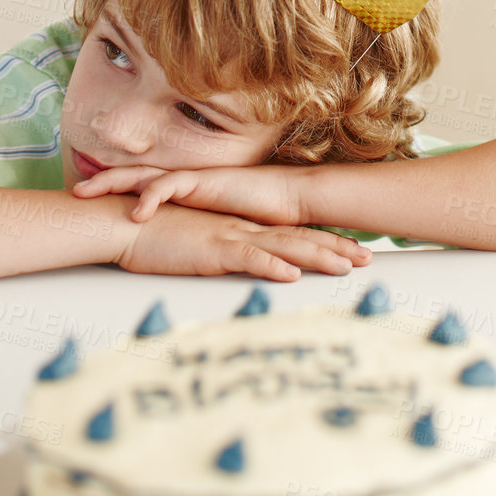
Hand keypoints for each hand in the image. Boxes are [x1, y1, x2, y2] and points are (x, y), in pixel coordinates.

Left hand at [73, 163, 309, 226]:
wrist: (284, 197)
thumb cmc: (251, 212)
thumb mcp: (210, 223)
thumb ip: (189, 226)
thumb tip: (165, 242)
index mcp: (180, 190)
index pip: (138, 185)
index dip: (111, 190)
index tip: (84, 199)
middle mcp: (181, 180)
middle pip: (131, 175)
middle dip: (100, 182)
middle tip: (72, 192)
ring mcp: (191, 178)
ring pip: (143, 175)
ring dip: (113, 182)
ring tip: (88, 191)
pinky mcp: (204, 182)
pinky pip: (170, 185)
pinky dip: (151, 196)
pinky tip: (136, 210)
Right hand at [115, 201, 370, 282]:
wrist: (128, 221)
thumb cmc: (157, 235)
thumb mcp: (197, 247)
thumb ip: (221, 253)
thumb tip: (241, 265)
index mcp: (241, 229)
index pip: (290, 237)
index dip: (322, 244)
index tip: (351, 252)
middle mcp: (243, 230)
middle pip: (298, 240)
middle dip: (334, 249)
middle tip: (367, 259)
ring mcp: (230, 237)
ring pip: (283, 248)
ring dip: (316, 257)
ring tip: (347, 266)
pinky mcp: (212, 249)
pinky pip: (247, 257)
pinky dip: (271, 265)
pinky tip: (292, 274)